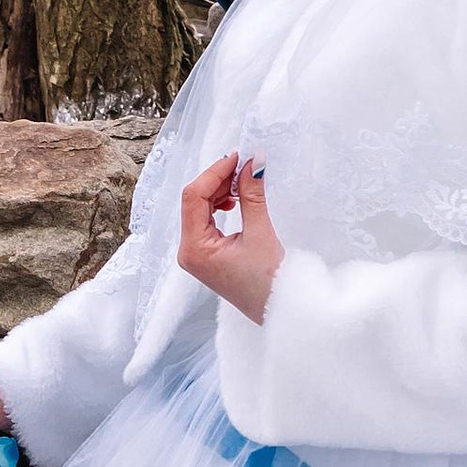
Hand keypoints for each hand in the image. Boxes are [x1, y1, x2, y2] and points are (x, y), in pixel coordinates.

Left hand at [177, 151, 283, 321]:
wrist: (278, 310)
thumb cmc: (270, 283)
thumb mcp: (260, 233)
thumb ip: (253, 195)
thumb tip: (254, 162)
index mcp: (194, 249)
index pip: (193, 197)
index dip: (214, 172)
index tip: (236, 157)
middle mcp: (188, 251)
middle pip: (193, 201)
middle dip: (217, 179)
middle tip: (244, 164)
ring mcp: (195, 253)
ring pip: (199, 208)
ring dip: (219, 190)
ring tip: (243, 181)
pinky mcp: (205, 253)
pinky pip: (206, 219)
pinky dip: (220, 204)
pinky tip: (236, 198)